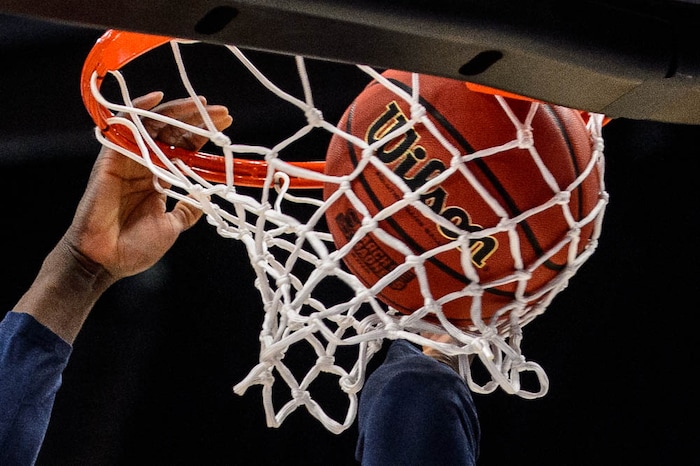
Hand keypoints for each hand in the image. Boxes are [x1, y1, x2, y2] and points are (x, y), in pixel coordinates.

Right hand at [66, 91, 232, 279]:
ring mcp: (127, 159)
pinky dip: (139, 110)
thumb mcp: (171, 226)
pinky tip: (158, 99)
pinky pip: (123, 127)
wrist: (105, 261)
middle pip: (172, 132)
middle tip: (221, 112)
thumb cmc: (134, 247)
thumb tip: (206, 199)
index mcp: (158, 177)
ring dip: (179, 113)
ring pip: (154, 125)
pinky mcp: (110, 158)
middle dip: (197, 119)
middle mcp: (144, 164)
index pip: (184, 147)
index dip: (204, 134)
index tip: (226, 125)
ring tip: (202, 105)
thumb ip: (187, 210)